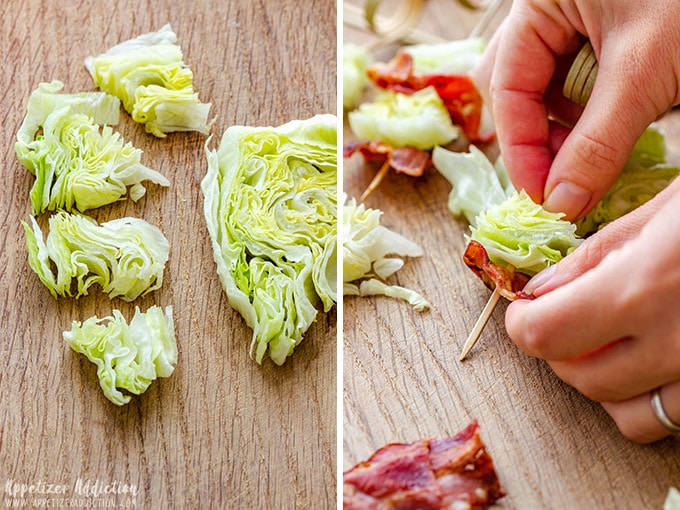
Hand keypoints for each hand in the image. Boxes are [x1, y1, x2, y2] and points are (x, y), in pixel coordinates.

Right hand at [472, 0, 679, 220]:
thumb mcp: (643, 72)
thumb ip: (597, 143)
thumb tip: (561, 203)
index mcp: (539, 3)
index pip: (508, 87)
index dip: (521, 148)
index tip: (541, 197)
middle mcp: (550, 12)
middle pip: (519, 89)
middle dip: (540, 137)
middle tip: (565, 177)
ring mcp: (578, 22)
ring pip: (550, 91)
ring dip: (570, 129)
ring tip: (598, 152)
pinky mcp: (607, 37)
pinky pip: (582, 85)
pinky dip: (595, 115)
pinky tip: (615, 129)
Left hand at [505, 179, 679, 441]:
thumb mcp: (665, 209)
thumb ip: (597, 255)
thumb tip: (539, 290)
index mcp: (648, 284)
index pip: (545, 334)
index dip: (524, 321)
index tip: (526, 305)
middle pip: (579, 378)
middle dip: (558, 348)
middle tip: (566, 313)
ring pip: (625, 414)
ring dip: (602, 380)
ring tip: (612, 337)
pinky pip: (673, 418)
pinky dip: (650, 397)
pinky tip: (657, 355)